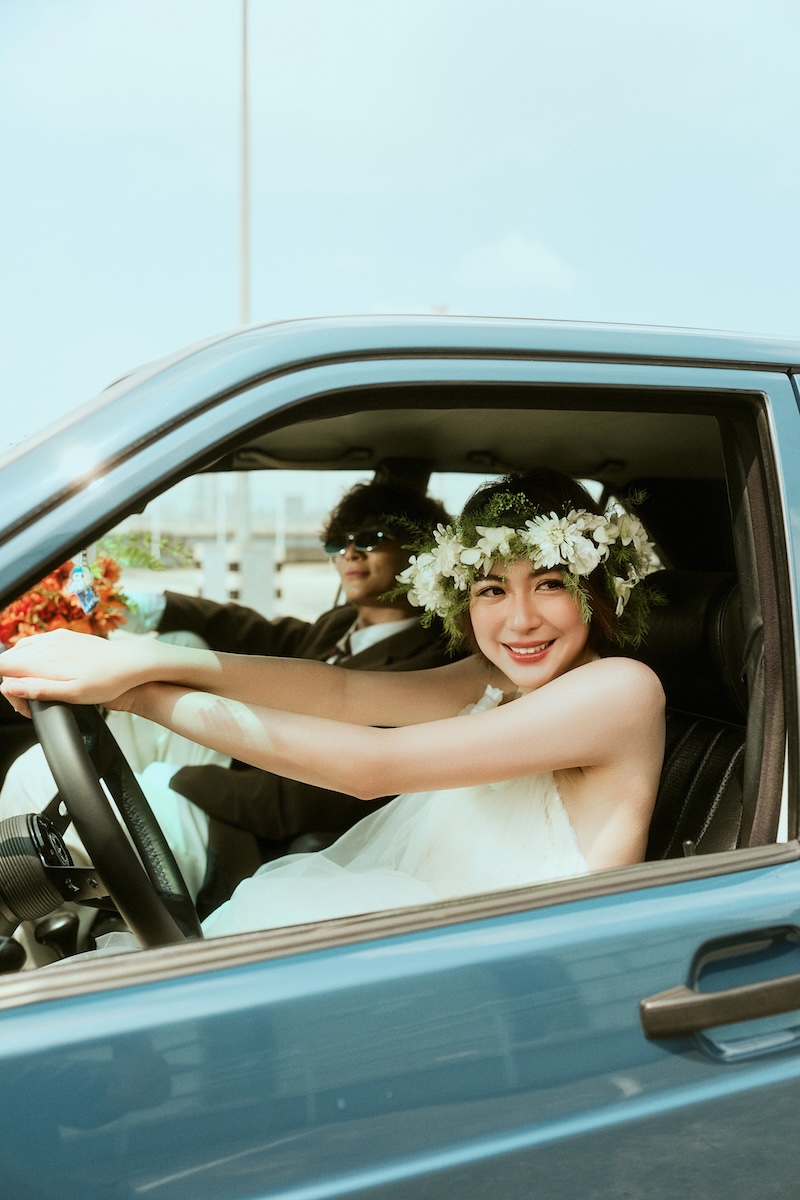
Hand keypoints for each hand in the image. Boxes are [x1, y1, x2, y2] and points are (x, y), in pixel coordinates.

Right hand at [0, 628, 152, 712]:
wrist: (131, 661)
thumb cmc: (107, 681)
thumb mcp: (72, 693)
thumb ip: (38, 689)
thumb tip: (9, 686)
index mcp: (43, 660)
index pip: (2, 666)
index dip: (4, 686)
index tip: (20, 700)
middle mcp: (46, 645)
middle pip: (9, 659)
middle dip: (11, 680)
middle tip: (29, 702)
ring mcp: (55, 638)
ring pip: (21, 649)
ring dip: (20, 668)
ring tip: (37, 687)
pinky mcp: (65, 636)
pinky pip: (37, 643)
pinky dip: (32, 656)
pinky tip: (46, 669)